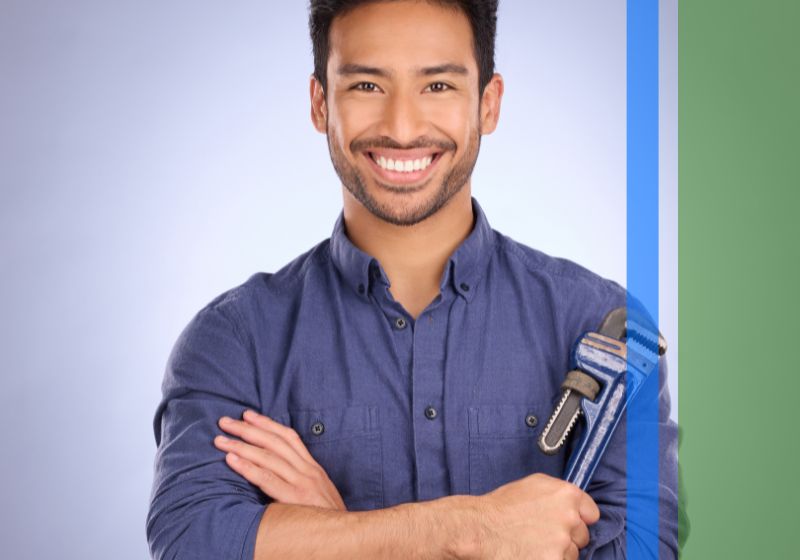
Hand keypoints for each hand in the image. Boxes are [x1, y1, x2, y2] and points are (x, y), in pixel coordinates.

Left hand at [214, 410, 345, 510]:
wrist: (345, 537)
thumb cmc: (327, 518)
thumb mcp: (318, 493)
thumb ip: (301, 480)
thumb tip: (278, 472)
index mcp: (313, 468)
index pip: (289, 438)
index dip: (267, 424)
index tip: (248, 415)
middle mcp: (308, 471)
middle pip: (275, 442)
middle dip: (248, 429)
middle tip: (225, 421)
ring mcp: (302, 484)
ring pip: (268, 457)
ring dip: (241, 445)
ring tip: (221, 440)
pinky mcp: (295, 499)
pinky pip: (267, 479)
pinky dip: (247, 467)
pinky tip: (231, 460)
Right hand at [474, 473, 599, 559]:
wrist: (481, 529)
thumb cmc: (502, 507)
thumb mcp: (533, 484)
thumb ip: (559, 492)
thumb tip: (576, 504)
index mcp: (567, 495)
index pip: (591, 513)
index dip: (579, 518)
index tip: (567, 523)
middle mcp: (569, 518)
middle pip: (582, 535)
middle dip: (567, 536)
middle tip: (543, 534)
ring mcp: (562, 544)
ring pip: (571, 554)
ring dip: (558, 552)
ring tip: (533, 544)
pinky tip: (531, 554)